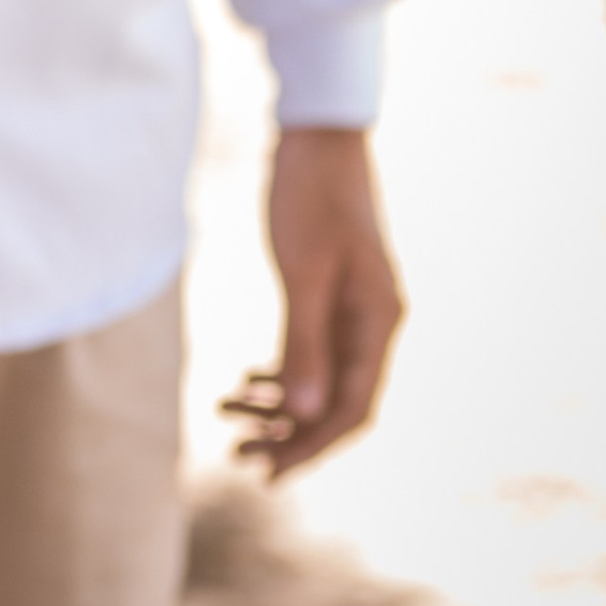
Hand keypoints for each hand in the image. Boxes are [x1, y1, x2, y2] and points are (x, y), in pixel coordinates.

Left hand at [222, 124, 404, 480]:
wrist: (318, 133)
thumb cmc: (310, 193)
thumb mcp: (301, 270)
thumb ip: (303, 341)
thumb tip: (301, 410)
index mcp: (378, 322)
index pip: (353, 409)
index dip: (311, 446)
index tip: (268, 472)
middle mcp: (374, 323)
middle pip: (338, 402)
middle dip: (289, 433)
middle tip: (237, 452)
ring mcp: (355, 309)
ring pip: (323, 378)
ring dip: (280, 404)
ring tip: (226, 414)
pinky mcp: (333, 293)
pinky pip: (314, 350)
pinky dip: (282, 371)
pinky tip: (247, 379)